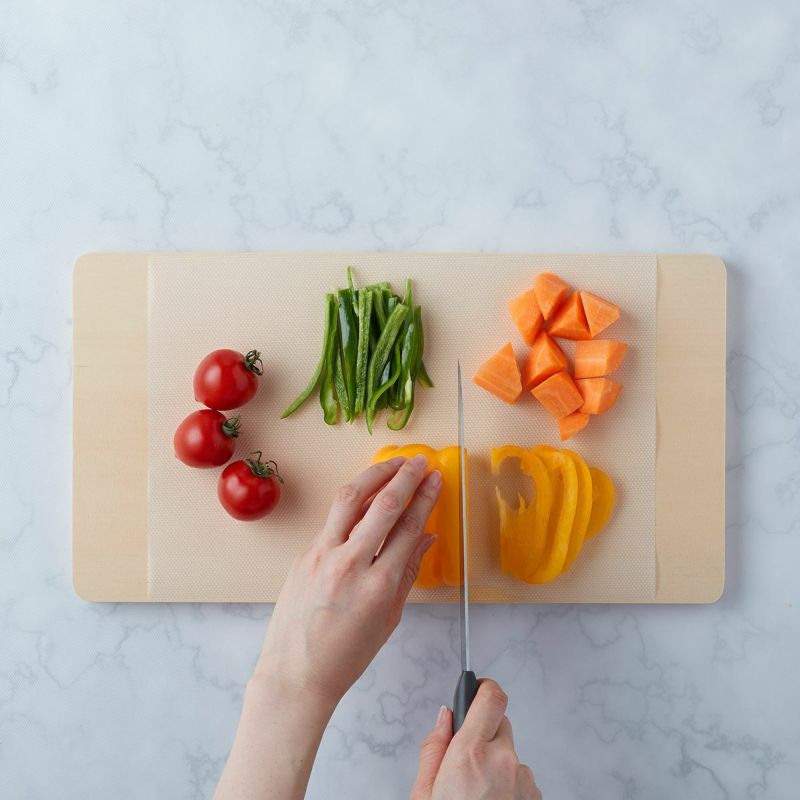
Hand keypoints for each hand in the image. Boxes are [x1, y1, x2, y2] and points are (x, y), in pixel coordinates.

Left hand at [255, 454, 440, 705]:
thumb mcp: (388, 619)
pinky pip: (332, 518)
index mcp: (378, 586)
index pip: (408, 528)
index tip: (434, 480)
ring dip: (374, 475)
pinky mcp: (304, 554)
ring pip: (350, 499)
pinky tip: (365, 491)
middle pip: (383, 505)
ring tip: (392, 463)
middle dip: (405, 477)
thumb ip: (409, 574)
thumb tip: (427, 538)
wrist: (295, 673)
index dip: (425, 499)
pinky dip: (352, 499)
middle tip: (419, 462)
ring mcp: (322, 556)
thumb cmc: (345, 656)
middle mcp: (350, 564)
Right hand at [411, 681, 541, 799]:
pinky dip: (507, 785)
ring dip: (495, 763)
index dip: (482, 688)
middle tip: (464, 758)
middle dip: (483, 731)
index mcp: (470, 755)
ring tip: (475, 795)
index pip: (490, 697)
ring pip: (509, 753)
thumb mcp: (423, 794)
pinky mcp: (536, 798)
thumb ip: (434, 749)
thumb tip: (444, 718)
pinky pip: (519, 778)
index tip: (475, 687)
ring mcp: (524, 782)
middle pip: (500, 723)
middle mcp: (504, 762)